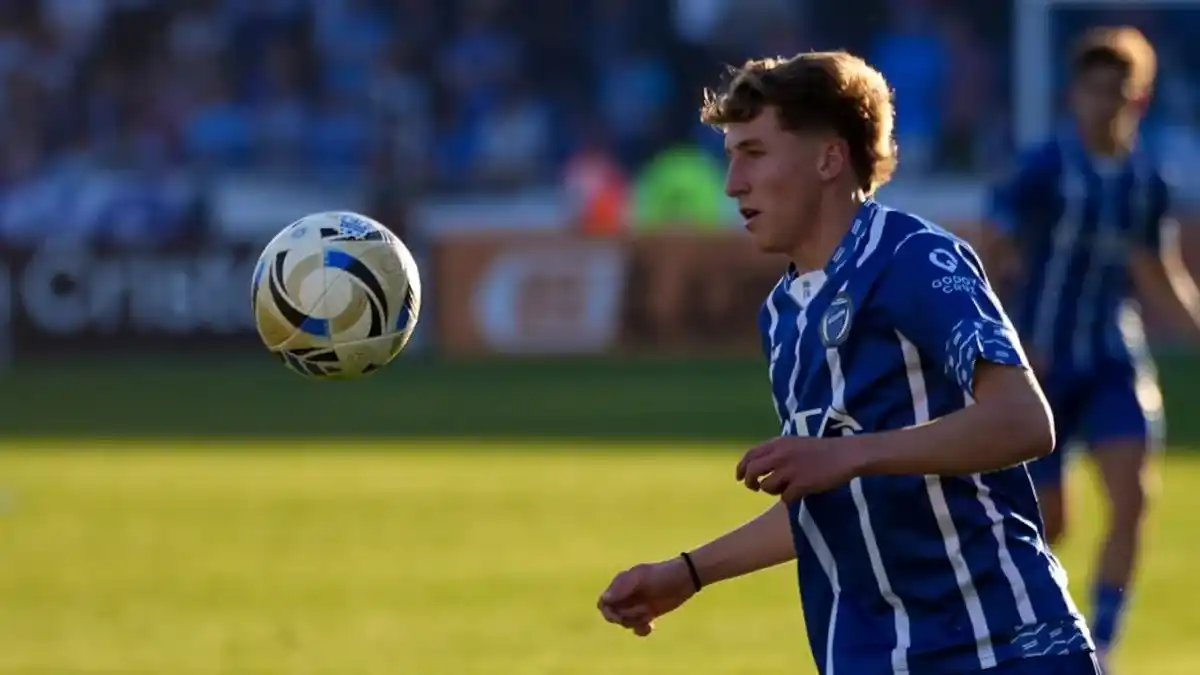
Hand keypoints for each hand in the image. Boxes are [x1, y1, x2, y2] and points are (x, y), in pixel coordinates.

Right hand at [597, 558, 696, 636]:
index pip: (604, 602)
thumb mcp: (642, 579)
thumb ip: (623, 588)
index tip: (620, 616)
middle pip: (613, 614)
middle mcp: (625, 595)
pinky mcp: (647, 613)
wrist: (684, 579)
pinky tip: (651, 627)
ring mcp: (636, 604)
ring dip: (635, 622)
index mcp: (621, 584)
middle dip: (624, 618)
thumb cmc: (661, 575)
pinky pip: (636, 627)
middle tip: (640, 615)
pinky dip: (641, 629)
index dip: (609, 612)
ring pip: (625, 622)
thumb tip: (605, 600)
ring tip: (649, 614)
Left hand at [736, 436, 862, 501]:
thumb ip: (776, 451)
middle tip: (754, 487)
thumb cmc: (821, 450)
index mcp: (778, 443)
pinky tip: (797, 495)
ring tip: (784, 488)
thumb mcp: (794, 443)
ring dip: (771, 491)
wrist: (845, 455)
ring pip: (766, 487)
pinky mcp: (801, 484)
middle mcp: (780, 455)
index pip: (750, 455)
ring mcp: (790, 470)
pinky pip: (784, 498)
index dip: (741, 467)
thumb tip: (758, 464)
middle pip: (752, 472)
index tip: (738, 477)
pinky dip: (788, 500)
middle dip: (749, 482)